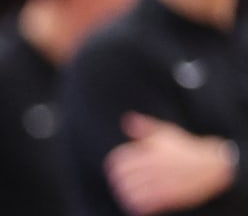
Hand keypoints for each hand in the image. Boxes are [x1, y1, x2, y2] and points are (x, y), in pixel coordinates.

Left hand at [105, 113, 237, 214]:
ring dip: (125, 193)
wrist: (213, 167)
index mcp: (150, 153)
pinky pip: (147, 206)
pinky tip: (135, 204)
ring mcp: (163, 185)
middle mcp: (155, 169)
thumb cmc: (186, 148)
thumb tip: (126, 121)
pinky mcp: (170, 198)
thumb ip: (144, 127)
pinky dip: (137, 206)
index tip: (114, 167)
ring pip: (132, 193)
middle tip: (116, 181)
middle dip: (117, 179)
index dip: (113, 164)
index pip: (120, 160)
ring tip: (123, 193)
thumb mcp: (165, 132)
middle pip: (124, 177)